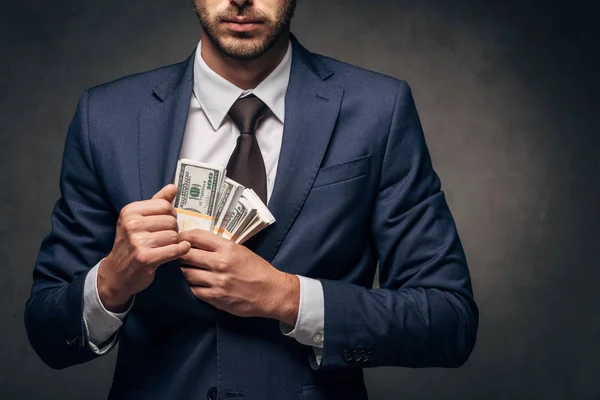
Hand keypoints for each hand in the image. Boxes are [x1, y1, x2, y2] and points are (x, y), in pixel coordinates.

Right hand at [98, 184, 190, 311]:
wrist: (116, 274)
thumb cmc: (131, 244)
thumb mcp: (139, 220)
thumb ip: (157, 202)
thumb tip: (173, 187)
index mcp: (129, 211)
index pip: (164, 205)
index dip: (170, 215)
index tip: (164, 223)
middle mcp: (131, 224)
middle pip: (171, 221)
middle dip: (172, 230)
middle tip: (164, 238)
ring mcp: (137, 241)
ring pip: (174, 236)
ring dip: (174, 243)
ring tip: (164, 247)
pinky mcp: (145, 258)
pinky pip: (175, 249)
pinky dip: (181, 250)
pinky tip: (179, 251)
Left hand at [178, 230, 298, 324]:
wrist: (272, 292)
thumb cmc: (257, 269)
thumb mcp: (240, 250)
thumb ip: (219, 247)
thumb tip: (197, 244)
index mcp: (227, 248)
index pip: (196, 236)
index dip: (183, 236)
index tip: (178, 239)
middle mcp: (220, 263)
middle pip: (186, 255)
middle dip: (180, 255)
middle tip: (178, 256)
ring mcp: (217, 281)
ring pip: (187, 274)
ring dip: (185, 272)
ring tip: (188, 270)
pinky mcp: (216, 298)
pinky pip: (194, 290)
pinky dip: (193, 286)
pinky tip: (198, 284)